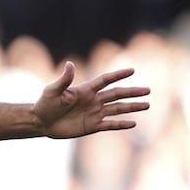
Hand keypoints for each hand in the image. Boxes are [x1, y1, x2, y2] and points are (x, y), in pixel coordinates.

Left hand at [33, 61, 150, 138]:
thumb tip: (70, 64)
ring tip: (146, 105)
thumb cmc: (45, 104)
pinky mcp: (92, 126)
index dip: (118, 75)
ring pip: (117, 109)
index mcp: (85, 90)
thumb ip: (63, 80)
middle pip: (116, 94)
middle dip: (132, 92)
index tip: (132, 70)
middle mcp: (93, 100)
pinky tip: (133, 123)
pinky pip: (109, 125)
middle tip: (148, 90)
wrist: (41, 122)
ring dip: (131, 107)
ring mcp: (94, 113)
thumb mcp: (52, 91)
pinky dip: (121, 124)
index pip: (105, 80)